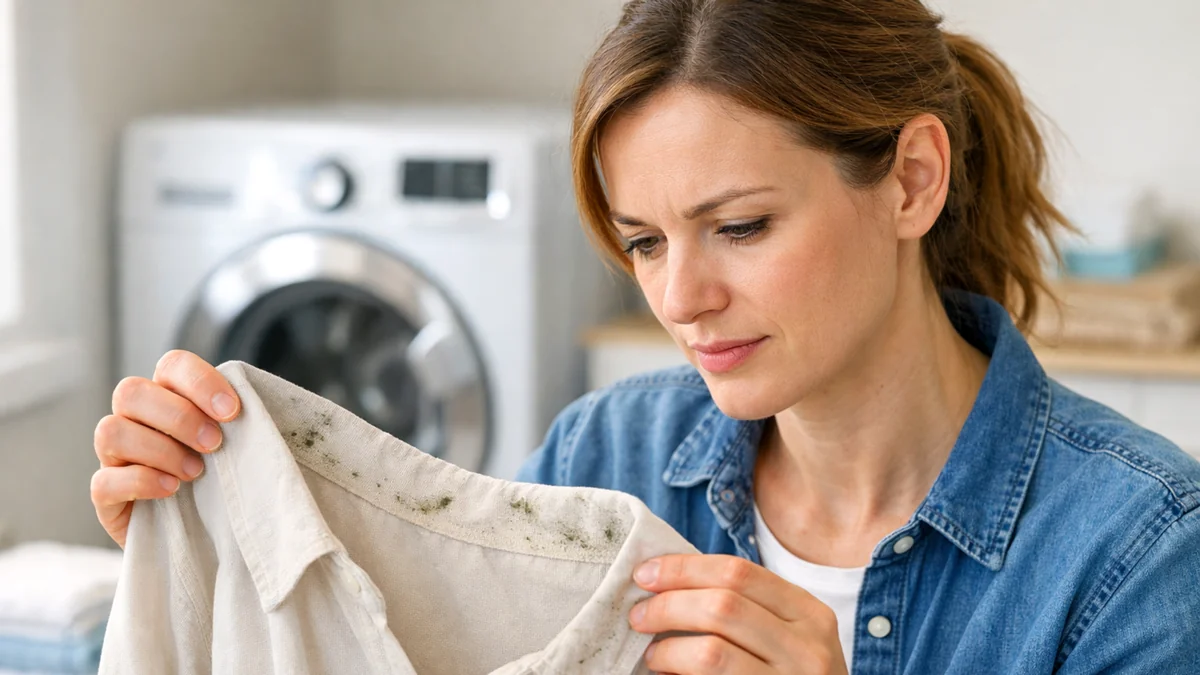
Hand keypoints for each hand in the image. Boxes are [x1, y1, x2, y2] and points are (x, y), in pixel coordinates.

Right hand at [91, 350, 239, 547]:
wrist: (205, 535)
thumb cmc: (223, 480)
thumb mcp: (237, 446)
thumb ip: (243, 422)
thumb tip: (262, 404)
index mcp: (168, 397)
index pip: (171, 366)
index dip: (199, 381)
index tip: (232, 411)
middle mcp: (134, 420)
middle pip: (130, 392)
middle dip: (178, 416)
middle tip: (214, 444)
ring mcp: (114, 457)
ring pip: (110, 431)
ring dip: (159, 449)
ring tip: (195, 472)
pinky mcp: (105, 496)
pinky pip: (103, 481)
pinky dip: (141, 482)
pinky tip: (172, 490)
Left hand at [628, 554, 848, 673]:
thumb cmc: (792, 673)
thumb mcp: (787, 635)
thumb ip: (745, 608)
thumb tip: (667, 583)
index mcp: (809, 613)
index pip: (737, 572)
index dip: (684, 569)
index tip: (646, 573)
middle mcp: (807, 648)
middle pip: (722, 606)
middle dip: (669, 605)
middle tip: (639, 615)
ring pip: (712, 652)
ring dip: (669, 649)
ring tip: (653, 653)